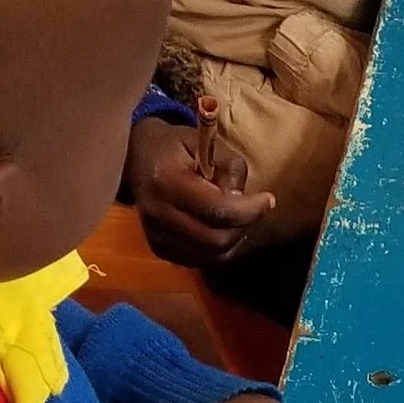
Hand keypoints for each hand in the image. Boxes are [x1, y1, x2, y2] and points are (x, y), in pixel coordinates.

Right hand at [123, 113, 274, 268]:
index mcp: (166, 182)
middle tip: (251, 209)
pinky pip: (201, 260)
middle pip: (216, 240)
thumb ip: (230, 168)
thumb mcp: (204, 142)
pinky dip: (218, 248)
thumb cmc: (174, 146)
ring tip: (235, 216)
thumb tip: (243, 200)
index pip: (217, 210)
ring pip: (211, 256)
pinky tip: (219, 227)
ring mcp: (156, 236)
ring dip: (233, 240)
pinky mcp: (159, 249)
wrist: (135, 158)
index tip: (268, 200)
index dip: (249, 210)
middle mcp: (157, 214)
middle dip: (242, 227)